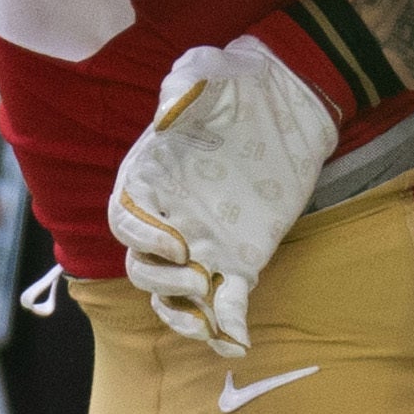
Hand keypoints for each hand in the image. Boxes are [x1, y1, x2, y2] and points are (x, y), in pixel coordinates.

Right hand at [106, 37, 336, 354]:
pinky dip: (227, 324)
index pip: (124, 220)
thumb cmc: (238, 82)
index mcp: (148, 180)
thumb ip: (184, 85)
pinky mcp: (240, 258)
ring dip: (182, 314)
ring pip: (173, 294)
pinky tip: (237, 342)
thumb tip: (165, 115)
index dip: (141, 236)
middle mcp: (168, 217)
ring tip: (207, 320)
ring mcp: (203, 242)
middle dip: (160, 280)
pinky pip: (225, 300)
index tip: (174, 242)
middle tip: (196, 272)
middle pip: (142, 266)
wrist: (288, 99)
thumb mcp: (208, 71)